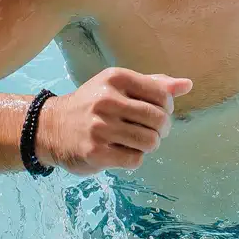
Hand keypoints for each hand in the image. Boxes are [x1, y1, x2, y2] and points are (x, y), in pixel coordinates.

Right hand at [35, 67, 192, 174]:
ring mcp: (99, 127)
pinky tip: (123, 152)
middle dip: (162, 129)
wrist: (51, 127)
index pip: (162, 96)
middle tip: (152, 131)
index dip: (168, 108)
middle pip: (159, 120)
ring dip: (150, 145)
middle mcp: (107, 100)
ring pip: (150, 142)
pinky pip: (135, 160)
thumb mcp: (119, 86)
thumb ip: (154, 85)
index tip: (157, 113)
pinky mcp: (95, 152)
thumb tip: (187, 85)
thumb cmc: (93, 104)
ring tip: (138, 142)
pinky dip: (135, 158)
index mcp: (115, 78)